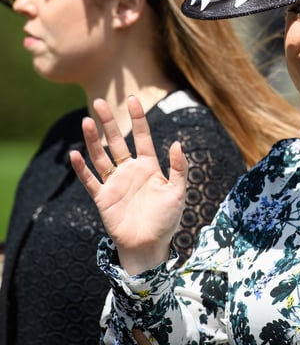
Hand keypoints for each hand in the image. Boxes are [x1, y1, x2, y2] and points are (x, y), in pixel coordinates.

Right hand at [70, 95, 187, 274]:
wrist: (150, 245)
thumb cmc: (167, 219)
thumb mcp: (178, 191)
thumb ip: (179, 168)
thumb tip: (177, 143)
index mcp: (149, 166)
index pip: (142, 136)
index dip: (137, 118)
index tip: (131, 99)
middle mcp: (130, 170)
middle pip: (117, 141)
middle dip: (109, 122)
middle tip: (98, 102)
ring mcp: (115, 183)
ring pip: (101, 156)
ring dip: (93, 140)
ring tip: (86, 121)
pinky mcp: (103, 198)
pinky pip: (90, 181)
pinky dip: (82, 169)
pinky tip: (75, 155)